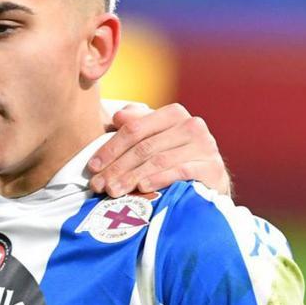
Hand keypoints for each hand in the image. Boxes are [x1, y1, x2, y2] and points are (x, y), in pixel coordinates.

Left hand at [88, 103, 229, 196]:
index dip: (110, 148)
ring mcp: (205, 146)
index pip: (134, 129)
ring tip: (113, 191)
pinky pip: (180, 172)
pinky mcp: (213, 168)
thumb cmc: (172, 156)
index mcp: (173, 113)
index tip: (92, 167)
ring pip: (158, 160)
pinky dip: (159, 179)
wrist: (209, 180)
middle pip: (144, 147)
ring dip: (132, 177)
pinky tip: (142, 187)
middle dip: (117, 167)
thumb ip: (135, 124)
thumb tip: (118, 116)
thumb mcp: (152, 138)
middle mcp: (192, 125)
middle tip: (99, 185)